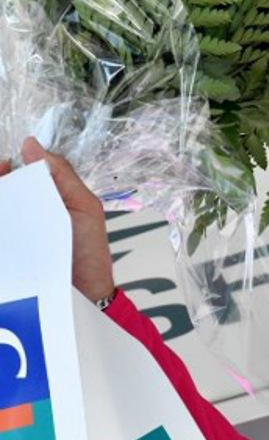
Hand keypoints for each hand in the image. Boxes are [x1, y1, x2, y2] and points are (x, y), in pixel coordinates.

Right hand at [0, 137, 115, 302]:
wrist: (86, 294)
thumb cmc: (89, 252)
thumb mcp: (83, 207)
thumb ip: (61, 176)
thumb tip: (32, 145)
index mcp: (42, 199)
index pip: (14, 174)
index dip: (5, 168)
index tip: (4, 166)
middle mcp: (21, 215)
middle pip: (1, 191)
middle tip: (2, 180)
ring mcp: (11, 235)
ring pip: (0, 209)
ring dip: (1, 200)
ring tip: (4, 200)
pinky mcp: (5, 255)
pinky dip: (1, 225)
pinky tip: (5, 222)